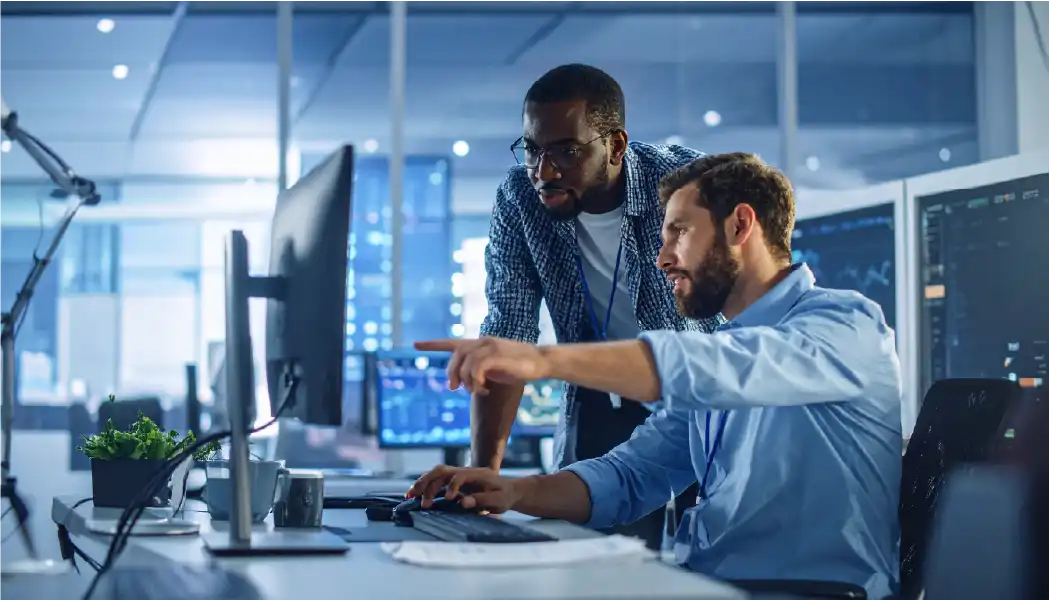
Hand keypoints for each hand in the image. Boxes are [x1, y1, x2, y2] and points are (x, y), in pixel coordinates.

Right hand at [405, 465, 524, 512]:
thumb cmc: (506, 496)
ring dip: (422, 483)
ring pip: (436, 474)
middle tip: (418, 499)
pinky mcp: (455, 482)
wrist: (509, 491)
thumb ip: (482, 500)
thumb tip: (463, 503)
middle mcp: (466, 471)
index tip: (448, 499)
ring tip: (410, 495)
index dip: (453, 486)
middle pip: (442, 470)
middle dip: (428, 483)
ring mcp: (459, 475)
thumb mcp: (499, 500)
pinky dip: (425, 486)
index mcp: (478, 474)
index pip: (460, 475)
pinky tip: (415, 494)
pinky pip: (437, 480)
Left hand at [414, 338, 550, 394]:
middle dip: (451, 374)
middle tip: (454, 389)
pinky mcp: (496, 355)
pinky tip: (485, 391)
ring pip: (464, 365)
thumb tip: (464, 382)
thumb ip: (479, 369)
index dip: (433, 344)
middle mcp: (481, 342)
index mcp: (480, 344)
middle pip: (455, 356)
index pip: (452, 342)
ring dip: (467, 383)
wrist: (540, 361)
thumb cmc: (518, 366)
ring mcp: (489, 347)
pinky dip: (476, 383)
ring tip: (479, 391)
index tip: (415, 345)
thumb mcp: (495, 367)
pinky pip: (476, 370)